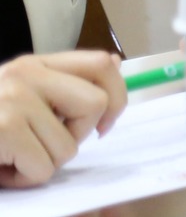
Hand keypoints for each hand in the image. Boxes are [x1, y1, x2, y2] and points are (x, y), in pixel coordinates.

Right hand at [0, 51, 125, 187]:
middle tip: (43, 144)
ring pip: (69, 146)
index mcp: (34, 64)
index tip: (103, 124)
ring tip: (12, 157)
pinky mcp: (5, 128)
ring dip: (43, 163)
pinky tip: (2, 168)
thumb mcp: (22, 97)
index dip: (116, 96)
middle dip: (77, 135)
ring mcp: (14, 100)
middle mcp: (25, 74)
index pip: (101, 64)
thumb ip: (63, 83)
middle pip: (95, 104)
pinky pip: (43, 167)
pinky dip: (24, 178)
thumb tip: (115, 64)